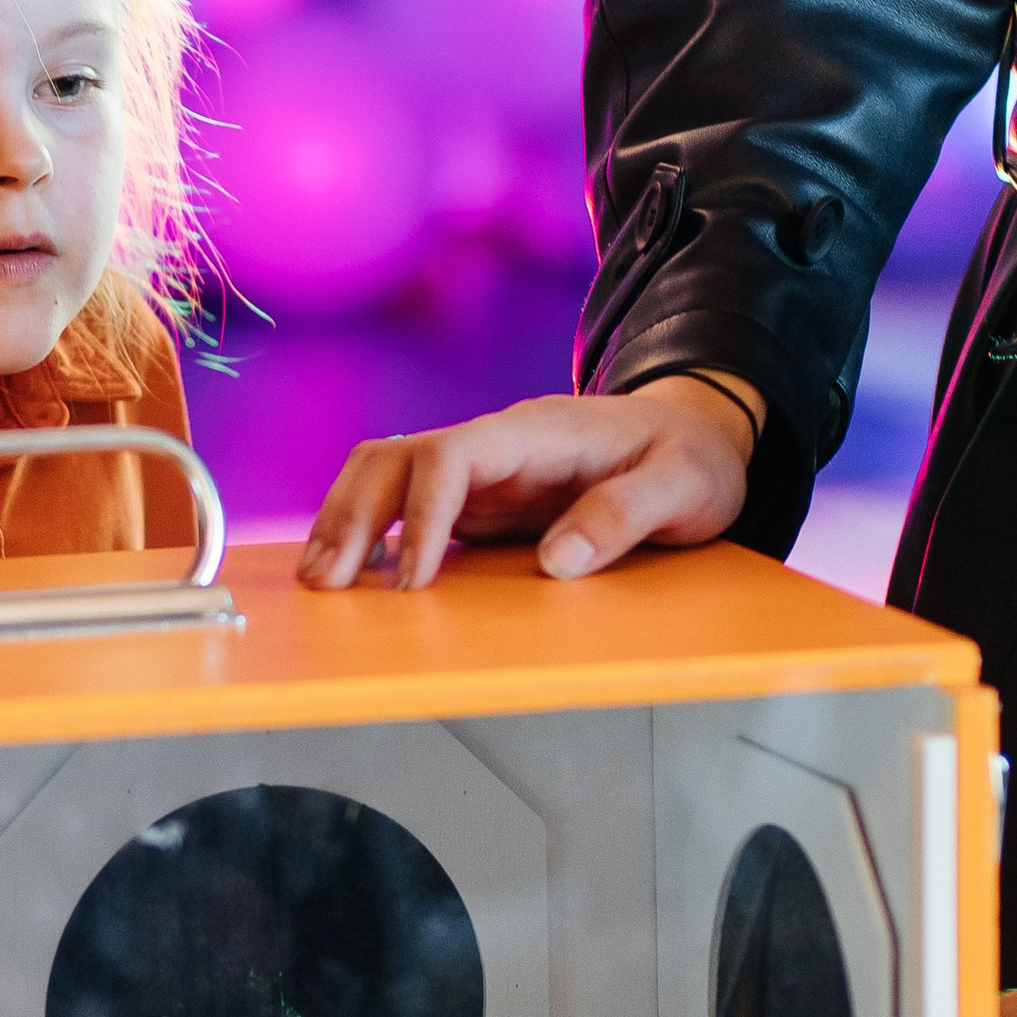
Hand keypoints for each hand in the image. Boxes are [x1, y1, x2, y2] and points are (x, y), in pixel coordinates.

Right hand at [297, 376, 762, 593]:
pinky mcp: (480, 500)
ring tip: (320, 581)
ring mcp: (483, 471)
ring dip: (346, 522)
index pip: (450, 457)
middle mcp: (496, 445)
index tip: (411, 580)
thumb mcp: (685, 486)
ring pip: (386, 476)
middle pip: (394, 458)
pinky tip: (356, 578)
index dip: (419, 516)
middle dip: (351, 517)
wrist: (695, 435)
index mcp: (537, 433)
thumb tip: (557, 561)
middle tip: (325, 583)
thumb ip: (626, 514)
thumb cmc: (691, 458)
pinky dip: (371, 536)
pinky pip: (406, 506)